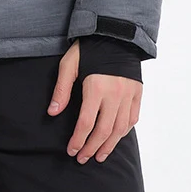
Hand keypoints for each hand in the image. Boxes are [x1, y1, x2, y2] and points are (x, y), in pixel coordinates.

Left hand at [47, 37, 142, 164]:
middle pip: (104, 131)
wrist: (115, 34)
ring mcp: (129, 94)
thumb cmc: (88, 48)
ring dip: (109, 145)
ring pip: (121, 128)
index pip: (87, 123)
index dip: (78, 140)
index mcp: (96, 87)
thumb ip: (61, 89)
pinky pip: (133, 118)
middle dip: (92, 147)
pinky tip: (116, 137)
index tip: (71, 150)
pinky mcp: (138, 92)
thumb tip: (52, 112)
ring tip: (99, 155)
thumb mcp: (69, 64)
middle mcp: (115, 94)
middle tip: (83, 158)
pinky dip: (124, 131)